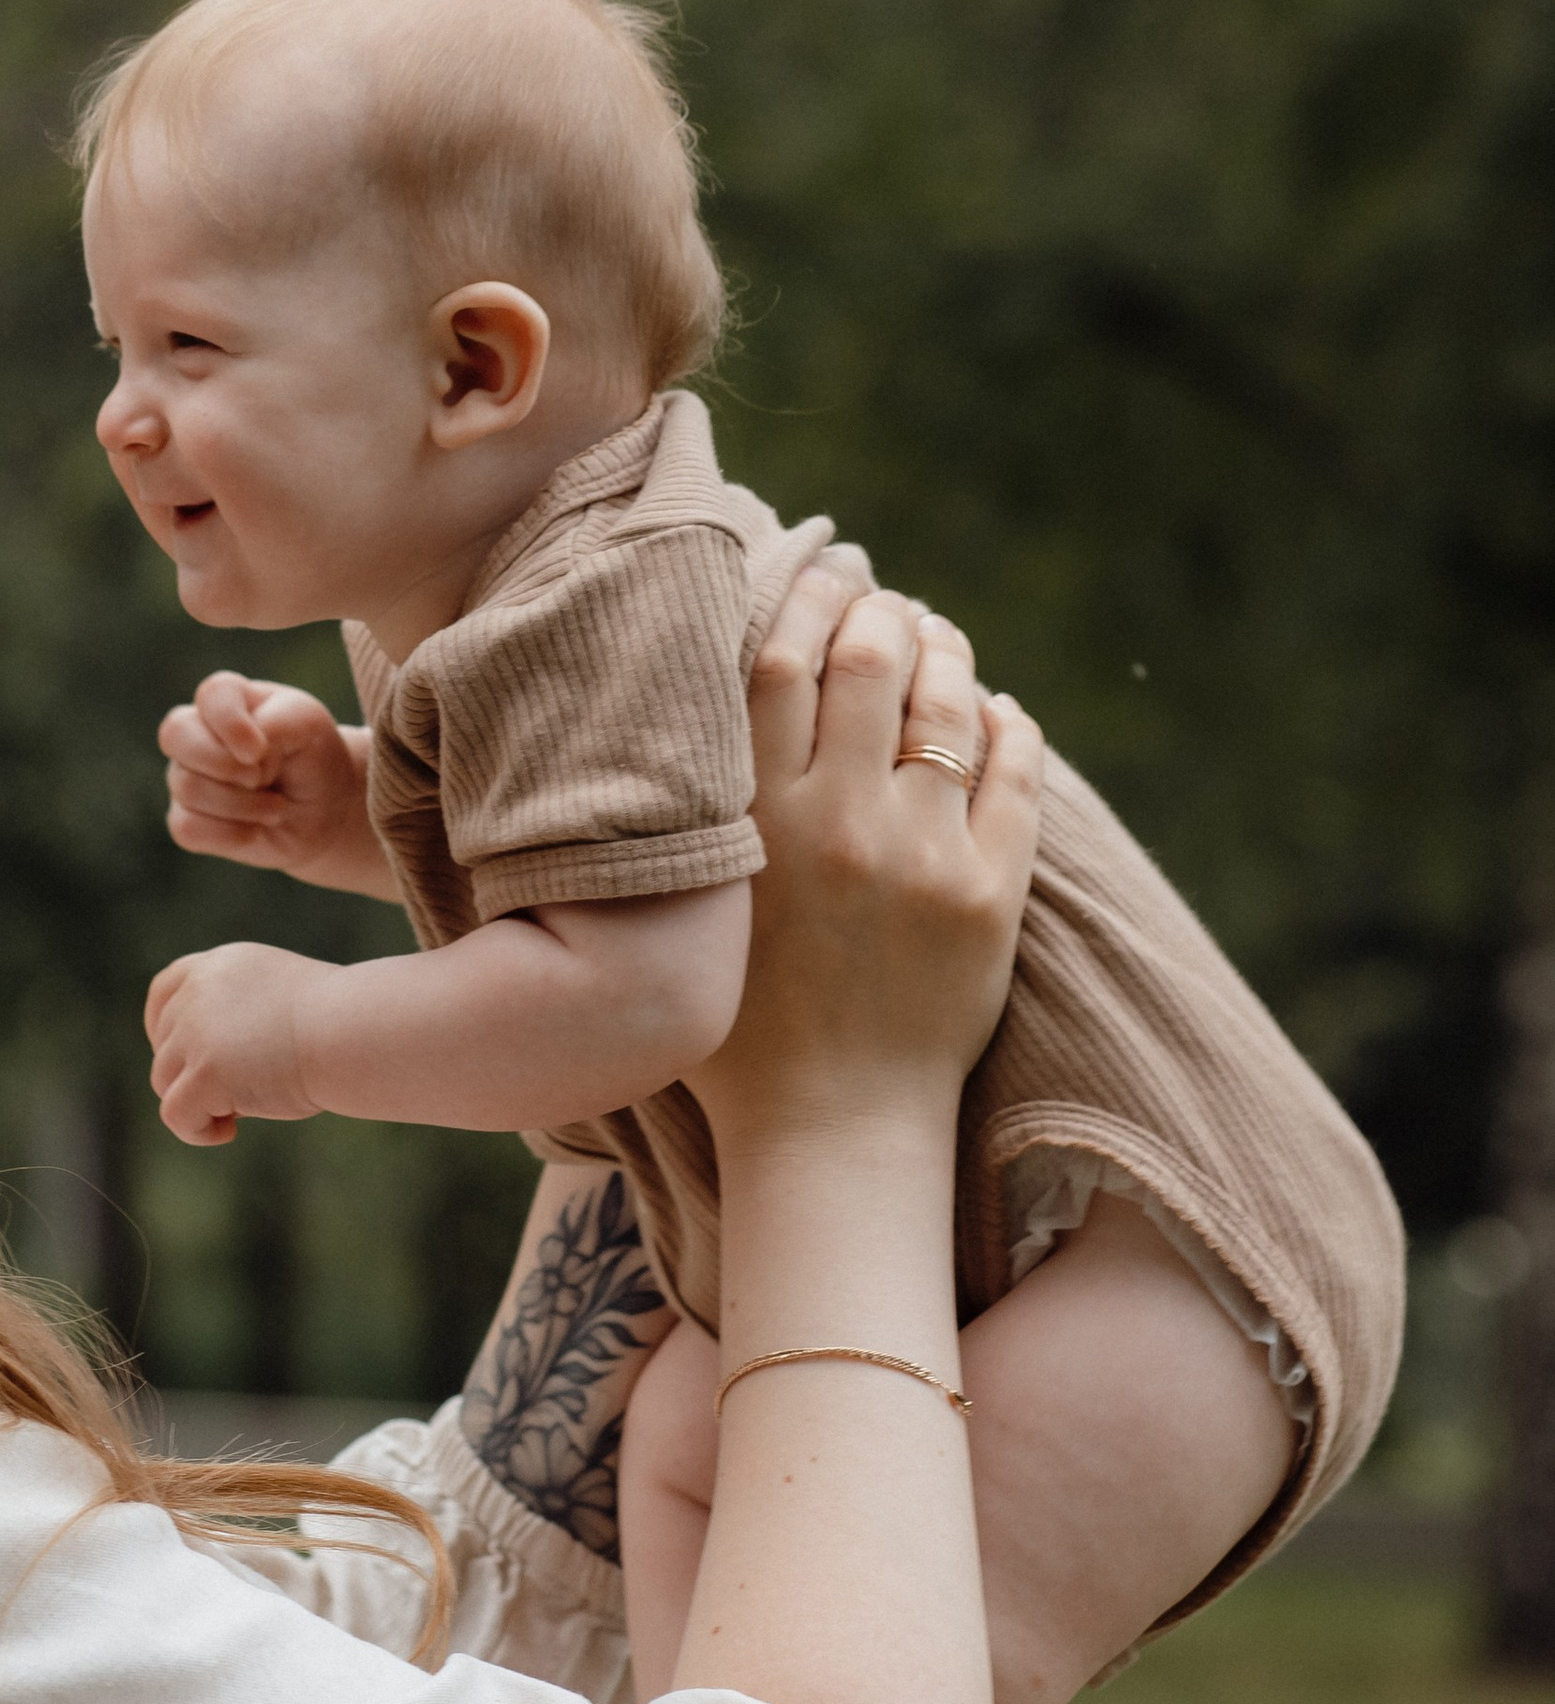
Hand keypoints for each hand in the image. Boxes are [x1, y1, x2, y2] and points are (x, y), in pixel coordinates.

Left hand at [145, 939, 332, 1144]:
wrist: (355, 1031)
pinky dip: (197, 1130)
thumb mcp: (280, 1001)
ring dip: (198, 1102)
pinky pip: (175, 1114)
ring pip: (165, 1081)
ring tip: (241, 1111)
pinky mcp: (205, 1071)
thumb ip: (241, 1017)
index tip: (184, 1057)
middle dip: (190, 1074)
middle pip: (166, 1046)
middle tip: (237, 1092)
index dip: (163, 1027)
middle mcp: (199, 992)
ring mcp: (197, 1031)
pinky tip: (229, 1131)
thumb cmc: (338, 1025)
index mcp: (220, 966)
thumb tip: (214, 1068)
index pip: (166, 990)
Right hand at [158, 675, 389, 895]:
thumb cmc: (311, 756)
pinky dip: (229, 835)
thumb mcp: (307, 726)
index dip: (231, 723)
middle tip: (260, 778)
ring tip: (277, 807)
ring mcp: (185, 775)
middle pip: (175, 734)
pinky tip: (255, 831)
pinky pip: (187, 828)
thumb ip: (273, 725)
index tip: (259, 750)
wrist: (322, 811)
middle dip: (223, 763)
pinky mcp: (186, 818)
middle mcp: (196, 732)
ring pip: (188, 787)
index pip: (212, 695)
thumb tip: (241, 756)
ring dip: (243, 805)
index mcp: (227, 697)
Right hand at [693, 583, 1041, 1148]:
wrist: (829, 1129)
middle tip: (884, 604)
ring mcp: (924, 857)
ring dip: (947, 653)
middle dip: (882, 611)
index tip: (822, 574)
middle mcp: (839, 825)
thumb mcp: (687, 904)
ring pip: (949, 702)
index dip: (806, 597)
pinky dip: (1006, 723)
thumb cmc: (736, 1025)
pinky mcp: (992, 894)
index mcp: (753, 822)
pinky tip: (993, 713)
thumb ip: (692, 810)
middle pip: (870, 658)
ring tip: (937, 642)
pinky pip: (1016, 770)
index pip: (780, 658)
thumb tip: (721, 692)